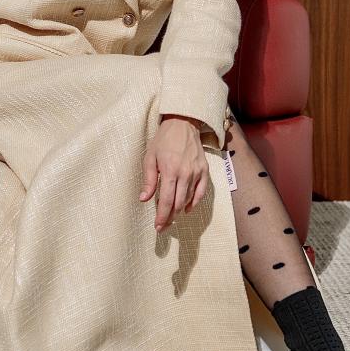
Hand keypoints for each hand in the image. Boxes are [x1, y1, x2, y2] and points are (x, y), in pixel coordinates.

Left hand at [140, 115, 209, 232]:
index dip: (162, 216)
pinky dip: (194, 203)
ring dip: (180, 210)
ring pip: (189, 199)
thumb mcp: (150, 157)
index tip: (158, 226)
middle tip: (163, 225)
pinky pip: (202, 192)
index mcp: (170, 170)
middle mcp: (185, 173)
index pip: (167, 200)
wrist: (183, 124)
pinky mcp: (205, 170)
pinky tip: (187, 208)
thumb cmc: (163, 140)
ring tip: (171, 216)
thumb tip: (144, 199)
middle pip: (178, 203)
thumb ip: (148, 179)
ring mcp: (197, 172)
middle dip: (170, 217)